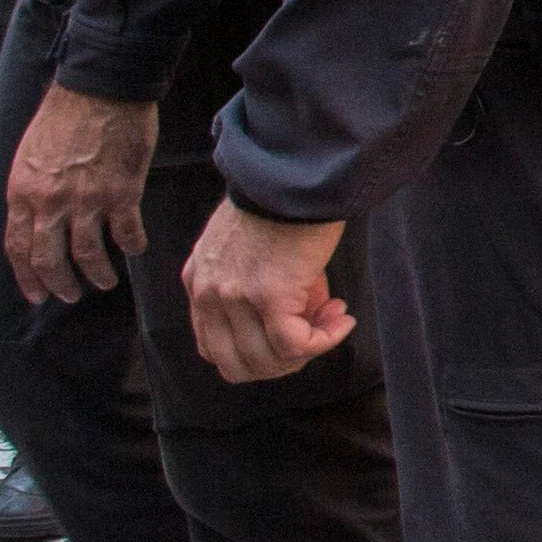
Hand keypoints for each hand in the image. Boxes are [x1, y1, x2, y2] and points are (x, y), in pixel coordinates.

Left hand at [3, 85, 157, 304]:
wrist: (100, 89)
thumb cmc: (64, 117)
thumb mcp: (28, 156)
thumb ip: (30, 191)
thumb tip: (36, 220)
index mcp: (23, 192)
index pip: (18, 248)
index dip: (27, 277)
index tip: (37, 294)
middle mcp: (51, 202)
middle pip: (49, 259)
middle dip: (60, 284)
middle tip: (70, 295)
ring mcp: (87, 199)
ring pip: (88, 254)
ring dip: (98, 274)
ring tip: (105, 282)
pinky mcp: (122, 192)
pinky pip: (127, 232)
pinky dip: (132, 246)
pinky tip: (135, 249)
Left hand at [184, 200, 349, 382]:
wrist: (295, 176)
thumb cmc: (281, 202)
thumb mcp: (248, 248)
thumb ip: (257, 285)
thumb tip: (303, 313)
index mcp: (198, 283)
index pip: (214, 347)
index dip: (257, 353)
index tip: (291, 332)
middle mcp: (208, 295)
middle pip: (237, 365)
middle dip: (282, 362)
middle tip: (315, 334)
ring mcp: (236, 298)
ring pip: (266, 361)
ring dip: (307, 351)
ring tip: (334, 319)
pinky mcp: (269, 296)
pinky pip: (295, 344)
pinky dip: (324, 341)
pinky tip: (343, 320)